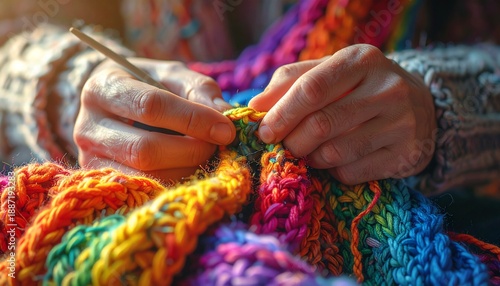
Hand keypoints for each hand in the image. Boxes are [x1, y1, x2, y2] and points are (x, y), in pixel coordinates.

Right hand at [74, 58, 234, 181]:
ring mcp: (89, 159)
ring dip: (185, 170)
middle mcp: (88, 126)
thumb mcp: (171, 75)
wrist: (112, 105)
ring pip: (144, 175)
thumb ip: (198, 88)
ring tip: (204, 157)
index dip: (193, 119)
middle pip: (145, 149)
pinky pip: (143, 191)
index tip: (226, 130)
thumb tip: (224, 115)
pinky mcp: (100, 182)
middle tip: (217, 146)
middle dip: (191, 150)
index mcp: (103, 88)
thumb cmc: (146, 86)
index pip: (150, 105)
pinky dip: (174, 183)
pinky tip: (188, 170)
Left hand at [249, 44, 435, 184]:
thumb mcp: (328, 73)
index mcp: (362, 60)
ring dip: (310, 158)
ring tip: (308, 152)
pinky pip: (351, 172)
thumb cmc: (359, 88)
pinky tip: (335, 160)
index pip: (312, 88)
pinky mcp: (406, 155)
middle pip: (321, 124)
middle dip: (292, 141)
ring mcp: (402, 123)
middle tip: (283, 146)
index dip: (282, 113)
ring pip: (334, 153)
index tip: (264, 131)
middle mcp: (388, 88)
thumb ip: (290, 83)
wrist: (418, 108)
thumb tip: (255, 106)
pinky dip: (333, 171)